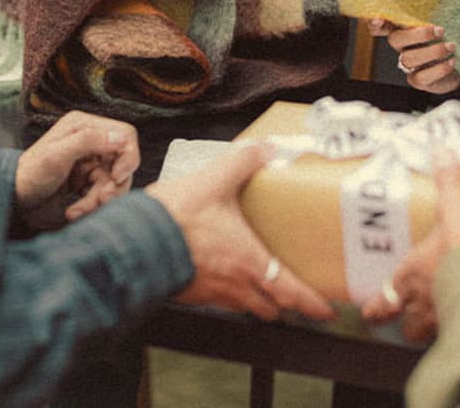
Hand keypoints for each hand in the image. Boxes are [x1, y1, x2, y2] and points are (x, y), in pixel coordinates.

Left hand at [14, 111, 138, 230]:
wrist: (16, 201)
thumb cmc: (29, 174)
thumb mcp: (56, 155)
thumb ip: (88, 141)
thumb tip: (121, 137)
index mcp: (84, 125)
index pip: (125, 134)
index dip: (128, 156)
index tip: (118, 177)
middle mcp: (91, 142)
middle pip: (124, 162)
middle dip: (113, 185)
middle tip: (100, 200)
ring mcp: (91, 163)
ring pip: (116, 182)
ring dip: (99, 200)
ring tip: (78, 210)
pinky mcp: (89, 181)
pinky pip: (104, 195)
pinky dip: (91, 206)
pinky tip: (73, 211)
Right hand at [147, 142, 335, 322]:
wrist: (133, 240)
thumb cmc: (176, 217)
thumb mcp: (215, 179)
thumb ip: (245, 160)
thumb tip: (270, 148)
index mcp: (248, 262)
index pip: (290, 293)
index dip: (312, 304)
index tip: (326, 311)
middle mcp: (234, 285)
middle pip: (270, 308)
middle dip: (283, 304)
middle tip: (294, 295)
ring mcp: (210, 294)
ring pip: (244, 307)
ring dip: (256, 301)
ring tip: (260, 286)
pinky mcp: (189, 293)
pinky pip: (217, 301)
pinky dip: (227, 294)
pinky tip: (223, 274)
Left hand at [360, 150, 459, 340]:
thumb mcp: (458, 209)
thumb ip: (450, 182)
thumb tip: (440, 151)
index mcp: (413, 275)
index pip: (386, 298)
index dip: (377, 307)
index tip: (370, 312)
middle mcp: (426, 304)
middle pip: (407, 325)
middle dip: (407, 324)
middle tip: (406, 323)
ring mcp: (450, 323)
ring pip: (432, 336)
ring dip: (433, 331)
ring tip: (439, 327)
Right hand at [367, 19, 459, 93]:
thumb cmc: (451, 35)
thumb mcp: (444, 17)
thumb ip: (435, 4)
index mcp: (405, 28)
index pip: (383, 23)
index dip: (376, 23)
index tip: (379, 19)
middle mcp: (403, 46)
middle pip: (395, 39)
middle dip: (418, 34)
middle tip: (440, 30)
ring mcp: (409, 64)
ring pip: (409, 58)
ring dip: (433, 51)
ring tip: (451, 46)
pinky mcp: (419, 80)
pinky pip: (422, 76)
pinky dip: (439, 69)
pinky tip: (451, 61)